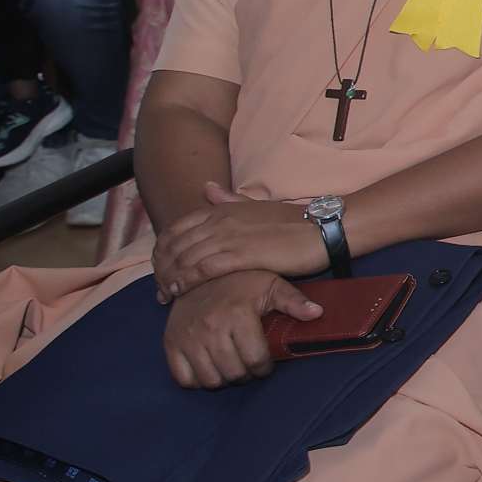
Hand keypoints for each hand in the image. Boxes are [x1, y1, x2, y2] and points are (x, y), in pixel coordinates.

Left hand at [152, 182, 328, 299]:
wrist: (322, 229)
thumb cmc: (293, 222)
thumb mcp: (257, 206)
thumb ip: (229, 200)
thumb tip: (207, 188)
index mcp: (222, 208)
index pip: (176, 229)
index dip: (163, 250)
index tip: (161, 268)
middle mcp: (220, 220)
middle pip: (175, 245)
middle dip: (161, 267)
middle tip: (159, 287)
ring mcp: (230, 236)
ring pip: (184, 257)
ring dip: (169, 277)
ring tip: (164, 293)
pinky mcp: (242, 255)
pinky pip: (202, 269)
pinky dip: (185, 281)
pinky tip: (178, 291)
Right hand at [161, 270, 321, 388]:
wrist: (199, 271)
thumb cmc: (241, 280)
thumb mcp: (271, 284)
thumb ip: (294, 301)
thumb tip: (317, 313)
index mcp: (237, 315)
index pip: (256, 360)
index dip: (264, 367)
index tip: (265, 363)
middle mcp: (210, 328)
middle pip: (234, 373)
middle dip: (246, 374)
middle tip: (249, 365)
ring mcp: (188, 337)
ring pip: (210, 379)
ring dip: (224, 379)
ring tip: (232, 366)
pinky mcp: (170, 343)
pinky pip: (183, 378)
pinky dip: (197, 379)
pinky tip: (209, 368)